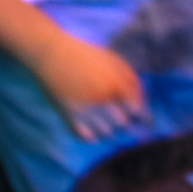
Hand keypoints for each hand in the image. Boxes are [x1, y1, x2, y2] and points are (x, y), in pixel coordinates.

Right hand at [28, 32, 147, 141]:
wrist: (50, 54)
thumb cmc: (85, 55)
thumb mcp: (114, 61)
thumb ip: (132, 82)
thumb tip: (142, 105)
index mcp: (114, 83)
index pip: (137, 110)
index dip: (141, 114)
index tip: (139, 114)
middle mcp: (100, 99)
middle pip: (123, 125)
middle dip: (126, 122)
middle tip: (123, 116)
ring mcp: (84, 110)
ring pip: (106, 134)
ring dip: (110, 130)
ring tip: (107, 120)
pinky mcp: (69, 117)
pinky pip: (88, 137)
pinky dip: (94, 136)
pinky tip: (93, 125)